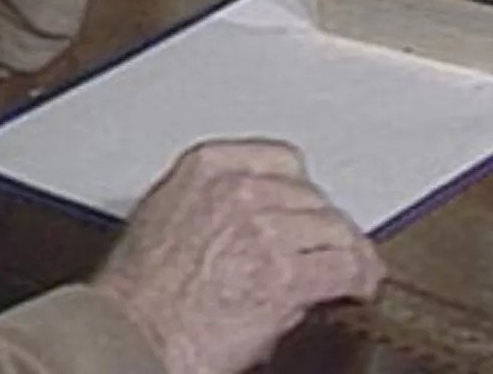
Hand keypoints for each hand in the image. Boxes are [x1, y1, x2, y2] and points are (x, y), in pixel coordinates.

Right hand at [91, 139, 383, 373]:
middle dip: (321, 224)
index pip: (282, 159)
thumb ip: (212, 205)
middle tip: (327, 246)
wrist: (131, 332)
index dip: (301, 190)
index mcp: (206, 167)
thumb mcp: (165, 219)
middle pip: (312, 195)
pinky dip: (359, 278)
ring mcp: (264, 231)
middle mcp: (239, 191)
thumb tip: (253, 223)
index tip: (306, 207)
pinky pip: (343, 268)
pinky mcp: (284, 278)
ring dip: (346, 250)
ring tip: (356, 267)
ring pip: (333, 229)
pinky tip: (361, 286)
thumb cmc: (136, 291)